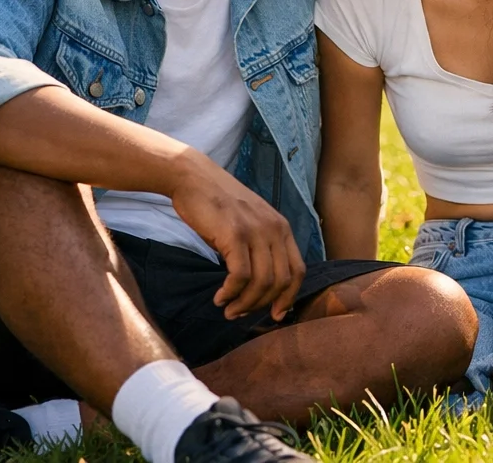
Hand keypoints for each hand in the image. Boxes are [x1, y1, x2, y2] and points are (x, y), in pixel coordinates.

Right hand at [168, 151, 305, 321]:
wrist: (193, 177)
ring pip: (262, 282)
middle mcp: (275, 229)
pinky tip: (220, 298)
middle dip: (262, 304)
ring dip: (245, 303)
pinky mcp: (234, 234)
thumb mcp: (249, 224)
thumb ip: (260, 247)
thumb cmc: (217, 206)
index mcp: (282, 228)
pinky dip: (231, 293)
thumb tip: (261, 285)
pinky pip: (240, 275)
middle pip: (281, 281)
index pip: (298, 271)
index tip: (276, 315)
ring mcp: (256, 230)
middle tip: (240, 313)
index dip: (289, 297)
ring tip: (228, 309)